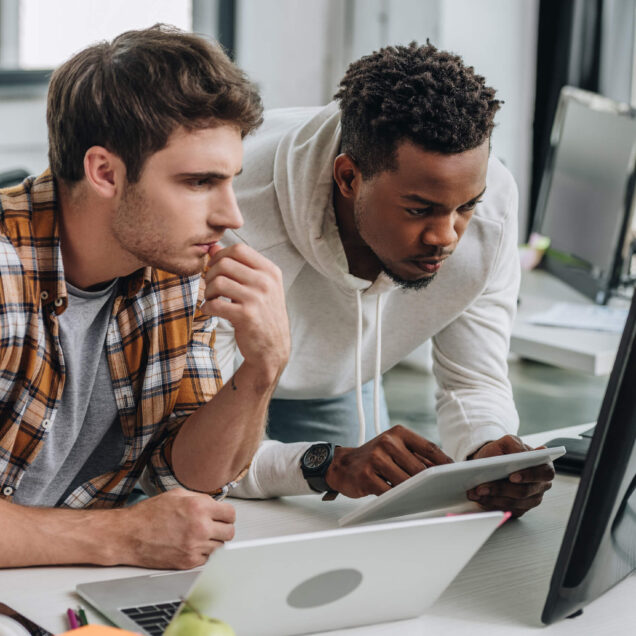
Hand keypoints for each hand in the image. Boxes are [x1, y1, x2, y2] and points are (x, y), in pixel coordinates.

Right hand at [117, 488, 235, 568]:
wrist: (128, 535)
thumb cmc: (148, 514)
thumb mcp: (177, 495)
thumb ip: (199, 499)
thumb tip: (214, 504)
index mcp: (199, 507)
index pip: (231, 514)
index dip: (226, 515)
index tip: (222, 516)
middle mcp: (200, 527)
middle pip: (230, 532)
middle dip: (223, 528)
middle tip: (213, 526)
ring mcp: (195, 547)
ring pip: (220, 547)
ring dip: (212, 542)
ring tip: (198, 535)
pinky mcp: (187, 562)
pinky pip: (206, 559)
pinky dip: (202, 553)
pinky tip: (191, 545)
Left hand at [202, 244, 289, 381]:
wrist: (272, 349)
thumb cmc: (263, 315)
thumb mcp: (258, 287)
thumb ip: (238, 266)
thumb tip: (214, 247)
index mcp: (270, 271)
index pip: (239, 249)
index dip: (220, 256)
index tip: (216, 269)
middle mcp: (266, 282)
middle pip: (225, 263)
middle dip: (211, 274)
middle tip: (211, 287)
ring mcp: (257, 299)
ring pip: (218, 281)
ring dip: (207, 291)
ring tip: (211, 299)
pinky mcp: (246, 316)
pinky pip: (215, 303)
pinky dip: (207, 307)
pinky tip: (210, 311)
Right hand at [325, 425, 452, 497]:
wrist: (340, 464)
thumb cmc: (373, 458)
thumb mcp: (394, 449)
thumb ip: (416, 457)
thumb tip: (443, 470)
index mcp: (397, 433)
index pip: (428, 447)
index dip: (444, 461)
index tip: (455, 472)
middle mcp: (387, 442)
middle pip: (419, 467)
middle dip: (430, 481)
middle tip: (442, 490)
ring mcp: (376, 458)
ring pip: (405, 481)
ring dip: (415, 491)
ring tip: (423, 497)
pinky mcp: (366, 476)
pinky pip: (389, 492)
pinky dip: (398, 498)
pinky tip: (403, 500)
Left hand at [466, 434, 555, 516]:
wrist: (492, 462)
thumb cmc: (502, 452)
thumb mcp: (507, 442)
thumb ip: (514, 445)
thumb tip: (520, 454)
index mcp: (543, 466)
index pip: (544, 473)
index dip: (529, 476)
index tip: (512, 477)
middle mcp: (540, 485)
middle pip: (524, 491)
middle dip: (501, 489)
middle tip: (483, 487)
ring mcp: (531, 499)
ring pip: (513, 503)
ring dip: (492, 498)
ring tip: (476, 492)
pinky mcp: (520, 509)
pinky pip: (506, 510)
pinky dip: (490, 504)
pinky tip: (479, 498)